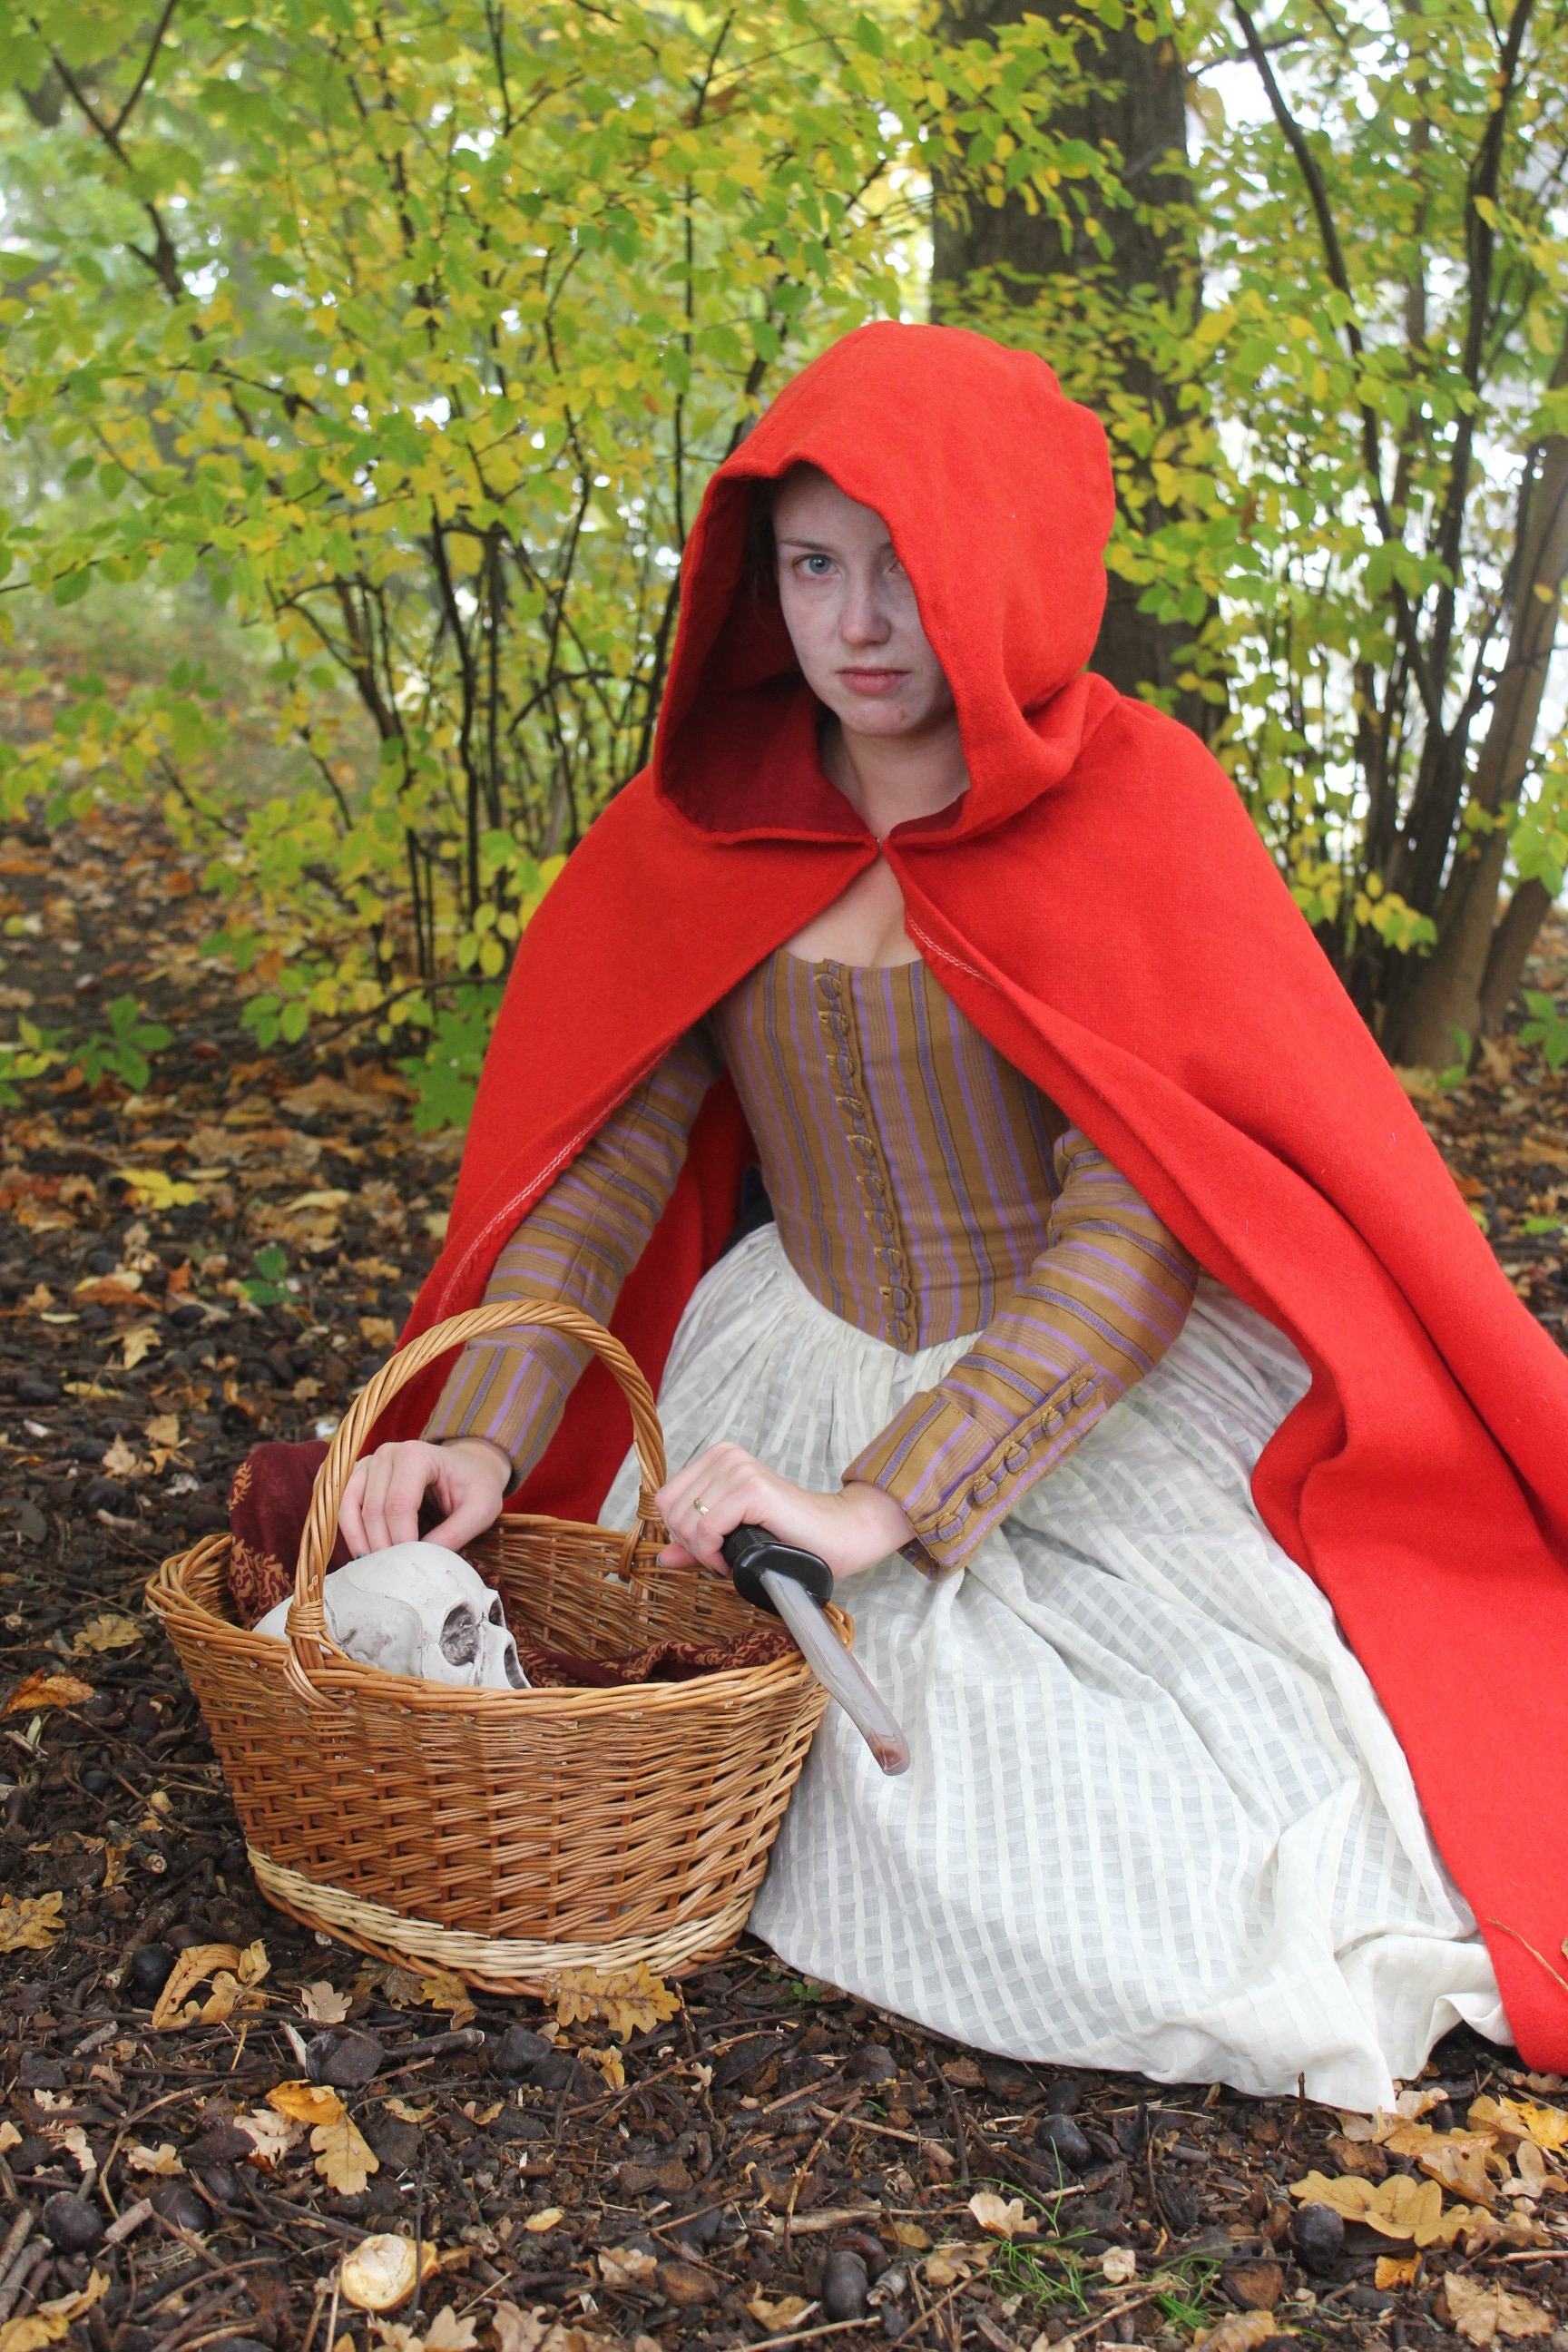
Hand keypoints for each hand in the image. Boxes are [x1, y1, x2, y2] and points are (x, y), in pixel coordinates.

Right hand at [338, 1436, 510, 1558]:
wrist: (469, 1465)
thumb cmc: (476, 1485)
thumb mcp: (481, 1509)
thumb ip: (455, 1533)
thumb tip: (420, 1560)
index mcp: (417, 1455)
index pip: (399, 1506)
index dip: (401, 1541)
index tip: (411, 1566)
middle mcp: (387, 1453)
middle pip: (373, 1510)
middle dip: (382, 1547)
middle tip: (395, 1574)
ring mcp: (370, 1462)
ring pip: (350, 1508)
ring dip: (360, 1542)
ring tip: (376, 1568)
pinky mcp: (360, 1474)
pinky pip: (342, 1504)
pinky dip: (348, 1530)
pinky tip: (362, 1551)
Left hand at [654, 1442, 913, 1581]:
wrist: (836, 1537)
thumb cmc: (788, 1538)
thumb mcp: (731, 1537)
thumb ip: (696, 1543)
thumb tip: (663, 1557)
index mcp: (717, 1458)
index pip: (665, 1499)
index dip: (680, 1533)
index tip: (710, 1548)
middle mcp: (725, 1456)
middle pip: (671, 1511)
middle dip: (691, 1545)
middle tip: (722, 1557)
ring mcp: (739, 1469)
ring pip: (686, 1521)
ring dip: (704, 1552)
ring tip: (731, 1557)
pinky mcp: (752, 1489)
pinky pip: (708, 1528)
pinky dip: (714, 1553)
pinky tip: (734, 1560)